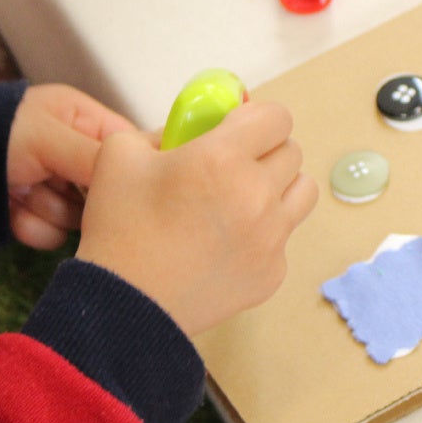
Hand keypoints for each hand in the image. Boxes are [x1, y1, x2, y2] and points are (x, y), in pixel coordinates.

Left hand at [7, 84, 135, 248]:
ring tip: (24, 192)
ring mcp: (53, 187)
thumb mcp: (48, 137)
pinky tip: (12, 210)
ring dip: (52, 211)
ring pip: (81, 219)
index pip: (132, 146)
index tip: (130, 189)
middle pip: (109, 191)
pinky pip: (53, 236)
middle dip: (83, 197)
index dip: (134, 170)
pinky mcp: (34, 216)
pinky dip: (33, 227)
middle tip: (58, 185)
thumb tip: (144, 173)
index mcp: (82, 119)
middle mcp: (72, 153)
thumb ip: (97, 156)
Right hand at [76, 101, 317, 336]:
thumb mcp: (119, 155)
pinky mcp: (272, 274)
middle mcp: (258, 195)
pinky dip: (263, 235)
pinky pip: (283, 239)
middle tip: (230, 166)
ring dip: (277, 188)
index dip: (257, 118)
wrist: (123, 305)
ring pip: (301, 193)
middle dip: (264, 152)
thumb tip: (189, 132)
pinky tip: (224, 244)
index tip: (237, 128)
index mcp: (223, 158)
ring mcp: (271, 239)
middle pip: (291, 153)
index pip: (276, 117)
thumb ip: (161, 131)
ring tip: (240, 200)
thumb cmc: (119, 230)